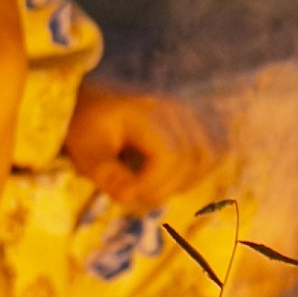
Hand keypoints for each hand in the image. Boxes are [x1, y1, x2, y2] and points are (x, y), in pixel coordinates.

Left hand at [64, 85, 219, 214]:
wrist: (94, 99)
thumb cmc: (85, 123)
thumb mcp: (84, 148)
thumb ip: (105, 173)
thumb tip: (130, 197)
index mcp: (145, 111)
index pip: (170, 156)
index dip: (153, 184)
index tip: (126, 194)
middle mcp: (175, 108)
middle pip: (191, 160)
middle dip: (163, 189)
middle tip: (134, 195)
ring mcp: (189, 112)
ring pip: (206, 158)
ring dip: (181, 182)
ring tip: (150, 186)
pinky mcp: (197, 120)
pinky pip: (213, 150)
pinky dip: (195, 171)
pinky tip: (170, 177)